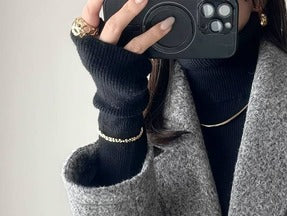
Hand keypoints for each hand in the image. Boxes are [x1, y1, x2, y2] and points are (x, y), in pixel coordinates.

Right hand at [72, 0, 175, 135]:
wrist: (117, 103)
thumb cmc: (112, 73)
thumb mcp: (105, 51)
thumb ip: (108, 32)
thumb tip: (128, 12)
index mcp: (88, 41)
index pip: (87, 16)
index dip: (93, 3)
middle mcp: (96, 47)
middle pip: (104, 19)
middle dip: (119, 4)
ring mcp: (110, 57)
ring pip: (117, 27)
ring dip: (131, 10)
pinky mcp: (125, 65)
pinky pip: (139, 45)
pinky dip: (154, 33)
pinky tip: (166, 25)